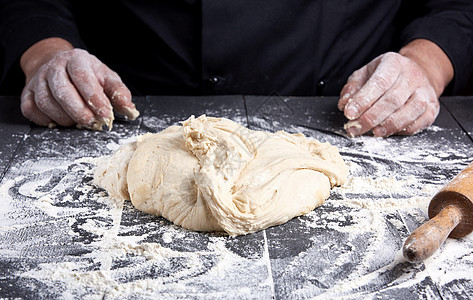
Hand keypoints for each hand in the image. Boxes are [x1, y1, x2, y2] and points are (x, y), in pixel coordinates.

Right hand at [20, 38, 138, 129]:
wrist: (59, 66)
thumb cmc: (88, 76)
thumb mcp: (107, 78)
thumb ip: (119, 93)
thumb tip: (130, 110)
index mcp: (77, 60)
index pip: (83, 78)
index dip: (94, 98)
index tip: (105, 115)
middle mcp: (55, 67)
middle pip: (62, 91)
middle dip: (79, 112)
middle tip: (92, 123)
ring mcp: (38, 79)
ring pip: (46, 102)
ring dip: (64, 118)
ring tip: (78, 122)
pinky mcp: (26, 92)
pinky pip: (31, 110)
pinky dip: (46, 120)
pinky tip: (59, 121)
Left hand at [338, 52, 437, 136]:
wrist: (416, 73)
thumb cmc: (386, 76)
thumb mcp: (365, 74)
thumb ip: (353, 87)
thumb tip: (344, 104)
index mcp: (393, 63)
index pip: (379, 83)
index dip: (363, 100)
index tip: (349, 114)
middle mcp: (412, 76)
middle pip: (392, 100)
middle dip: (371, 118)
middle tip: (355, 128)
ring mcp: (425, 92)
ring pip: (410, 111)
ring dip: (389, 126)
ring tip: (373, 133)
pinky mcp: (433, 107)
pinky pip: (421, 121)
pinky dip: (405, 129)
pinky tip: (390, 132)